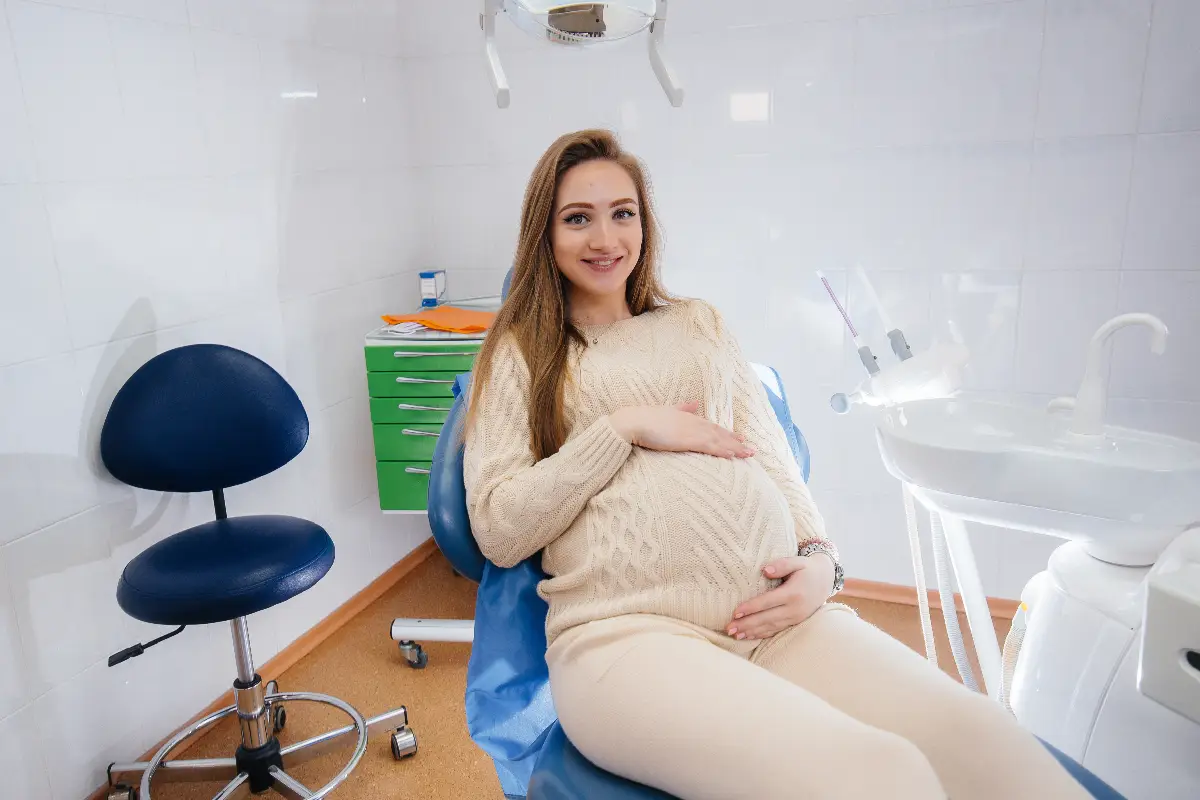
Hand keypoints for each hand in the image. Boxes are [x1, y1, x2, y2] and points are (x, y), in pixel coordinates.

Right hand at [609, 401, 753, 458]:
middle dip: (736, 442)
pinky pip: (709, 446)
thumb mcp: (667, 410)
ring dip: (735, 448)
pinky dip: (722, 450)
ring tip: (748, 454)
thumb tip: (694, 403)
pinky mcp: (687, 440)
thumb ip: (682, 408)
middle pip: (719, 433)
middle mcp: (693, 422)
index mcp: (688, 417)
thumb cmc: (645, 418)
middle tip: (751, 449)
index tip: (740, 437)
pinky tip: (732, 455)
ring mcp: (691, 431)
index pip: (712, 426)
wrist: (633, 421)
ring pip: (718, 440)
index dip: (727, 433)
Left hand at [726, 554, 835, 640]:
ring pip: (770, 627)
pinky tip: (749, 636)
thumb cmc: (808, 569)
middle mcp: (795, 609)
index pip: (768, 602)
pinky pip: (776, 630)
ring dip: (751, 632)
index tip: (736, 612)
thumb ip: (782, 564)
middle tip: (729, 628)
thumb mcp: (797, 562)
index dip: (751, 608)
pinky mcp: (795, 622)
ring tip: (735, 635)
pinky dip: (762, 634)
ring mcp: (795, 618)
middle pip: (766, 618)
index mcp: (793, 593)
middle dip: (747, 624)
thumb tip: (765, 570)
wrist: (826, 580)